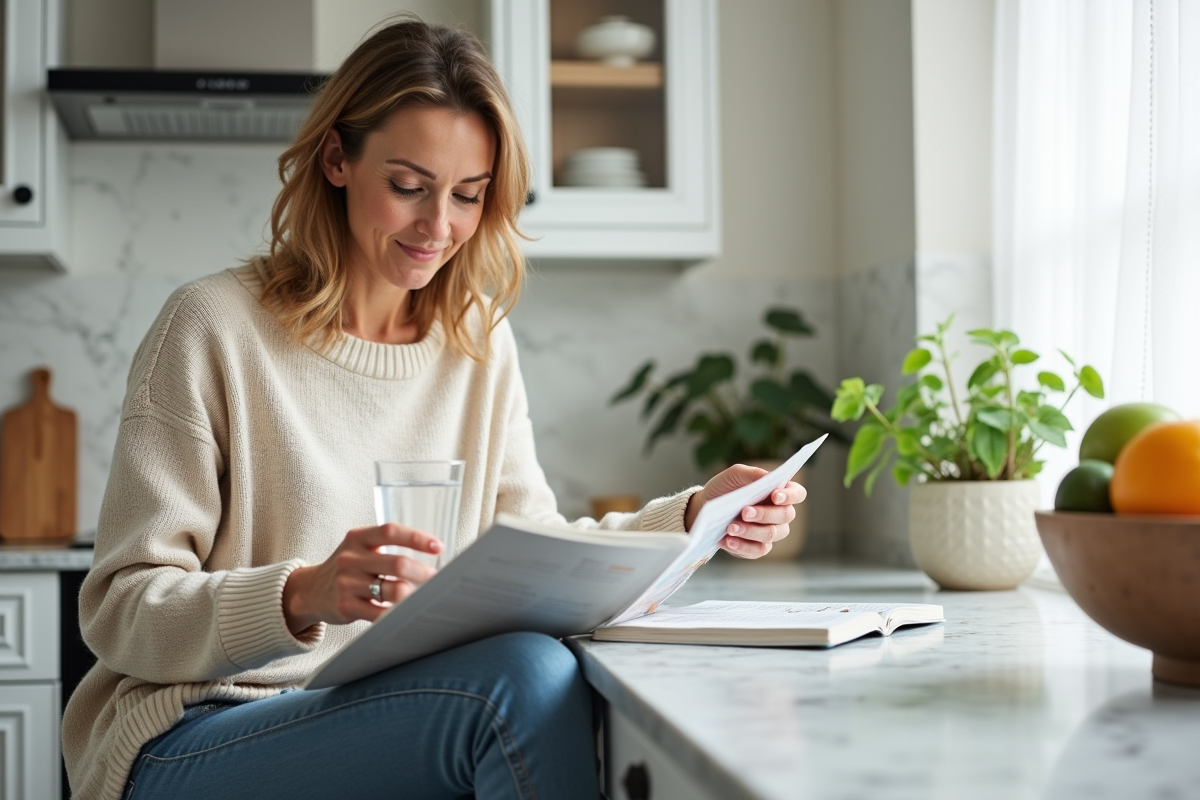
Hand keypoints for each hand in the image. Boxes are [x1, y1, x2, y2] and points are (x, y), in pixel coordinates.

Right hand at [282, 523, 441, 633]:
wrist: (310, 591)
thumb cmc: (347, 568)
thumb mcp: (359, 548)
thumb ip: (387, 547)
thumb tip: (431, 554)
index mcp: (357, 538)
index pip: (390, 531)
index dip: (417, 537)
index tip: (438, 546)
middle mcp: (350, 558)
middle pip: (396, 563)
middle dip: (423, 573)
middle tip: (438, 579)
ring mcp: (346, 583)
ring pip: (393, 590)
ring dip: (415, 594)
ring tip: (427, 596)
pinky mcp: (346, 606)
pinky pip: (380, 613)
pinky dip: (399, 613)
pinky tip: (409, 612)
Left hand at [684, 465, 806, 558]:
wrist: (705, 506)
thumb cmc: (725, 488)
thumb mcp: (735, 475)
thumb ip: (753, 474)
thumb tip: (768, 477)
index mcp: (779, 492)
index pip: (797, 494)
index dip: (790, 495)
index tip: (775, 495)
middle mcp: (779, 514)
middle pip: (785, 515)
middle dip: (765, 514)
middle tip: (745, 512)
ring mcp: (770, 532)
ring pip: (771, 534)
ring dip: (750, 531)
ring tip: (730, 527)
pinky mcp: (757, 548)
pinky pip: (757, 550)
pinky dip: (742, 546)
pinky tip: (728, 540)